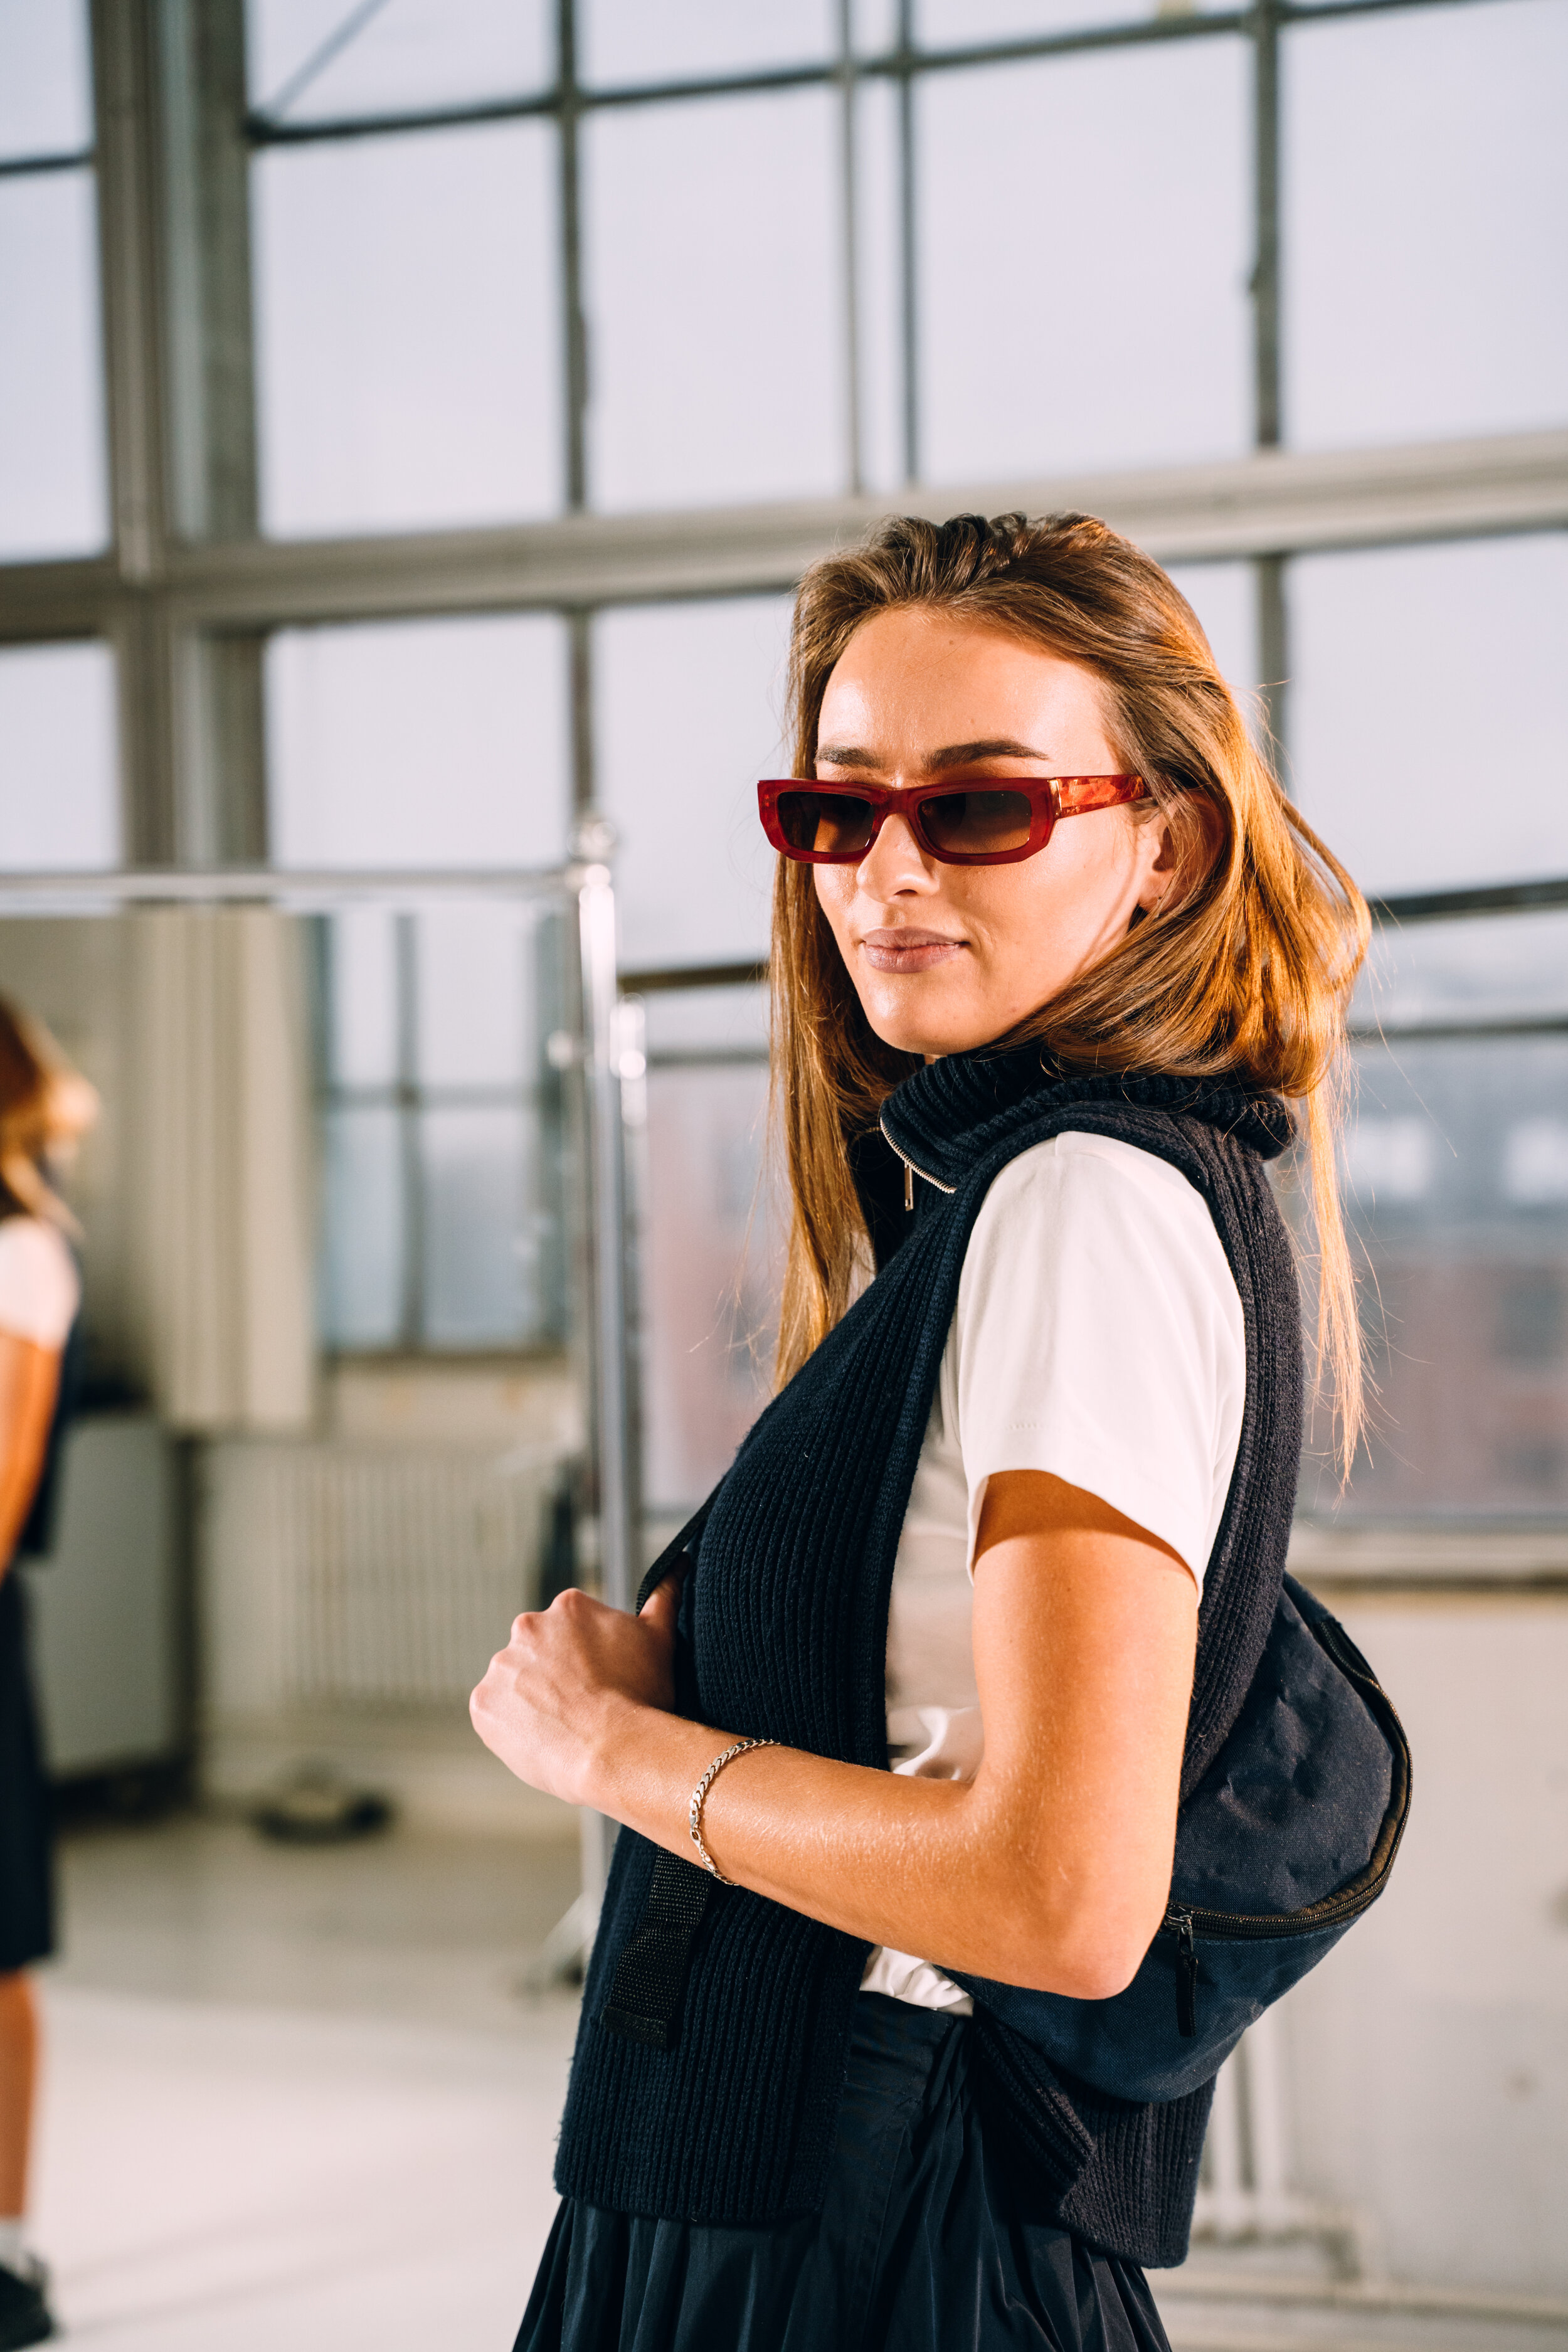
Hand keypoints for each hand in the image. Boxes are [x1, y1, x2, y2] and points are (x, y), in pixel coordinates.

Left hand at [469, 1579, 680, 1805]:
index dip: (590, 1660)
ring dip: (531, 1700)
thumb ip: (665, 1596)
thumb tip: (678, 1563)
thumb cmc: (642, 1696)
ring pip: (515, 1683)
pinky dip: (511, 1726)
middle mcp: (527, 1626)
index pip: (572, 1630)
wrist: (614, 1750)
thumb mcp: (661, 1638)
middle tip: (584, 1706)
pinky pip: (494, 1714)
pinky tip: (542, 1738)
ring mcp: (501, 1665)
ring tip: (564, 1727)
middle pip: (539, 1653)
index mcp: (568, 1606)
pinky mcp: (482, 1703)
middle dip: (556, 1675)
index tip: (605, 1682)